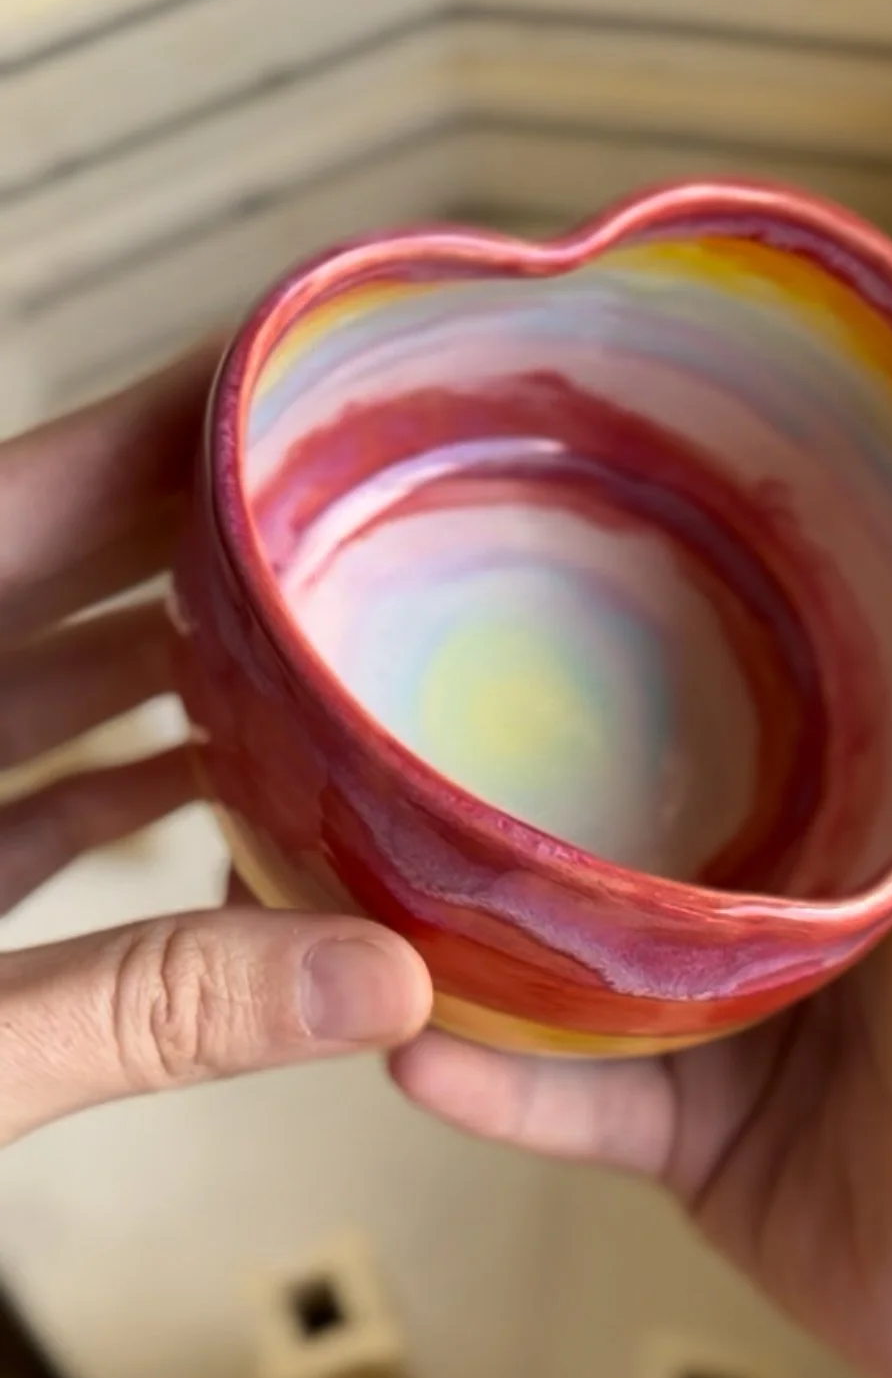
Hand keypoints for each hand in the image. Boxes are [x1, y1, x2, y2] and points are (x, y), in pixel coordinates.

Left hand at [0, 354, 430, 1147]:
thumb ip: (146, 1006)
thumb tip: (370, 978)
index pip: (23, 500)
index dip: (152, 424)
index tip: (270, 370)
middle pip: (47, 571)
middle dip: (198, 530)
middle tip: (350, 497)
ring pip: (39, 680)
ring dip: (174, 658)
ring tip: (318, 632)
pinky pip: (22, 798)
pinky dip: (120, 788)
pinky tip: (221, 787)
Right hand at [393, 627, 891, 1377]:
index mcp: (873, 810)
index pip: (735, 694)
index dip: (649, 627)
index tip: (544, 544)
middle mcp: (792, 903)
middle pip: (623, 823)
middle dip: (516, 776)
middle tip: (393, 702)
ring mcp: (733, 1025)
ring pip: (565, 962)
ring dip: (463, 932)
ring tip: (345, 872)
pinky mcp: (695, 1141)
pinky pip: (567, 1105)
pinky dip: (489, 1081)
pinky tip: (409, 1043)